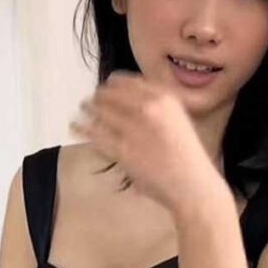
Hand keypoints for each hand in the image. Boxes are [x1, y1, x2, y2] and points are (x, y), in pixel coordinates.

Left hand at [70, 71, 225, 217]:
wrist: (192, 184)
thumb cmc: (188, 157)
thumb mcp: (179, 121)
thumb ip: (160, 108)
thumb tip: (135, 100)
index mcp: (165, 98)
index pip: (129, 82)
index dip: (113, 84)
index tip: (106, 86)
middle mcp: (148, 107)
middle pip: (112, 94)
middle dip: (98, 96)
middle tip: (90, 100)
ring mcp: (134, 128)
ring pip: (101, 112)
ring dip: (88, 109)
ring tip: (82, 109)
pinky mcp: (122, 149)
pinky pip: (97, 134)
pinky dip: (83, 129)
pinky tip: (75, 126)